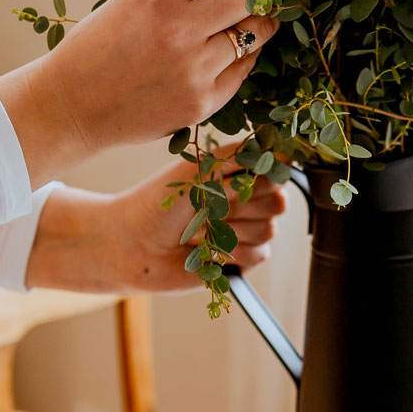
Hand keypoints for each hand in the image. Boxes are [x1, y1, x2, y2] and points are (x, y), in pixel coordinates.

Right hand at [0, 0, 276, 185]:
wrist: (72, 104)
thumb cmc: (103, 42)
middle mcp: (180, 25)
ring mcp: (195, 66)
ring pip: (259, 30)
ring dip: (264, 18)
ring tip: (259, 14)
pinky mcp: (204, 100)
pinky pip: (245, 66)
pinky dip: (246, 54)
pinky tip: (234, 48)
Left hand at [23, 145, 286, 292]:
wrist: (132, 245)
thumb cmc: (159, 202)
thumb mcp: (198, 169)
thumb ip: (240, 156)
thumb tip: (280, 150)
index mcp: (235, 175)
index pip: (275, 172)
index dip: (260, 178)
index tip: (231, 181)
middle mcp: (243, 202)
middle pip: (277, 202)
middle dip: (244, 206)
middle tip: (210, 207)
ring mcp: (242, 231)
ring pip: (269, 230)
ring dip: (233, 230)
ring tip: (201, 230)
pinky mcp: (237, 260)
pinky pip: (260, 255)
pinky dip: (233, 253)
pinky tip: (206, 251)